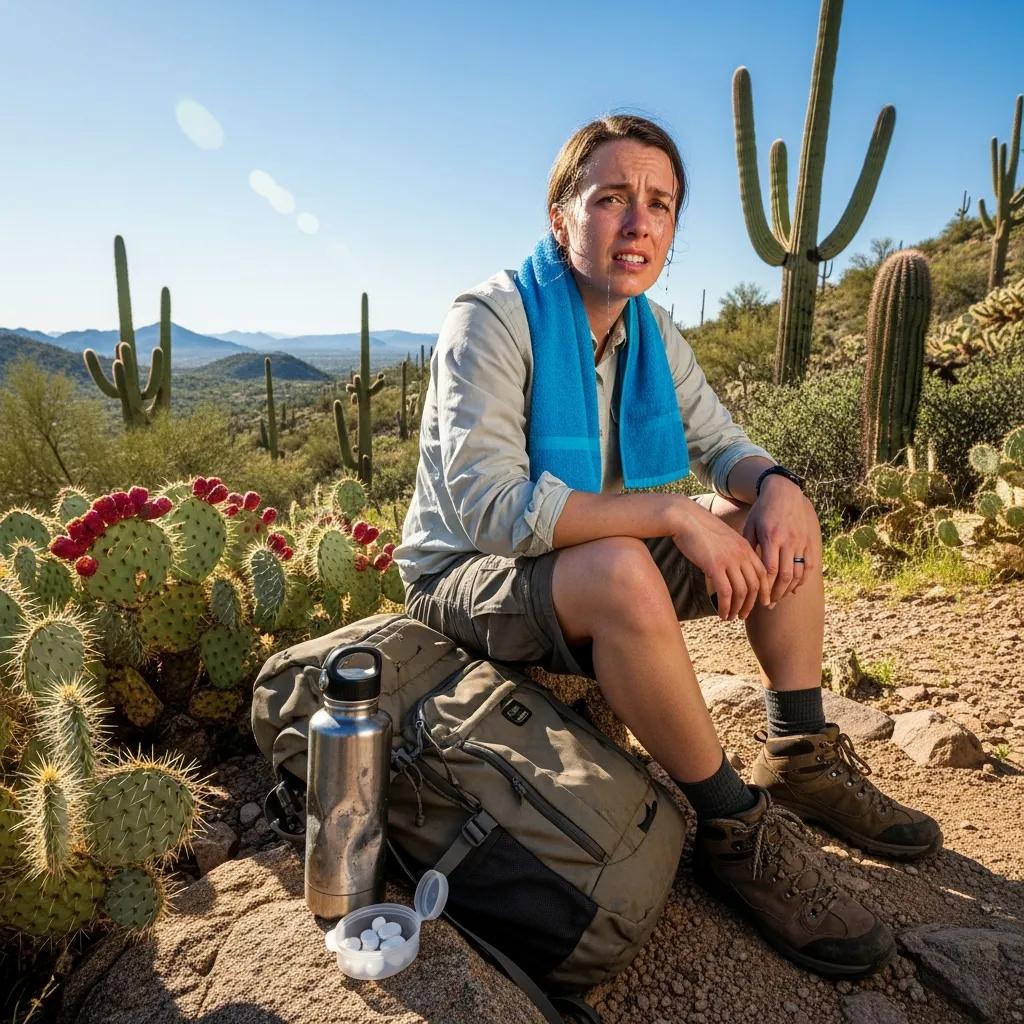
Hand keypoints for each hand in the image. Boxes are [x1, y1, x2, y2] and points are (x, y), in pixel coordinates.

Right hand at [672, 501, 768, 620]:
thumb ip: (731, 551)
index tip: (762, 603)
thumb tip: (731, 567)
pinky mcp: (715, 566)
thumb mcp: (722, 537)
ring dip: (738, 609)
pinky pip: (725, 593)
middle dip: (751, 604)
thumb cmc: (698, 527)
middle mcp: (741, 554)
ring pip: (741, 592)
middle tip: (744, 615)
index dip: (764, 591)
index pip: (763, 573)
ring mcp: (729, 560)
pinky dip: (726, 607)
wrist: (684, 517)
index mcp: (745, 546)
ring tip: (731, 617)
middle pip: (755, 585)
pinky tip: (721, 613)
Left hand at [742, 476, 821, 602]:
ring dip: (789, 589)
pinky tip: (794, 589)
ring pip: (798, 573)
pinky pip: (809, 565)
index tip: (759, 599)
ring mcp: (801, 541)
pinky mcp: (809, 541)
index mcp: (771, 537)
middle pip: (785, 575)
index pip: (769, 569)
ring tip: (779, 598)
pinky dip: (802, 580)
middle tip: (769, 604)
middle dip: (776, 593)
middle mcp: (788, 541)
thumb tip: (742, 570)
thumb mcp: (751, 525)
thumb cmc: (762, 511)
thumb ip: (748, 546)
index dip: (765, 587)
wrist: (785, 493)